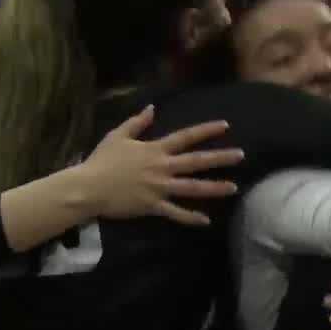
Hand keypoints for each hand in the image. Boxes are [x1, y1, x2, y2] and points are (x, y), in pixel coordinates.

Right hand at [76, 106, 243, 224]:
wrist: (89, 187)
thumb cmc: (102, 161)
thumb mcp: (118, 135)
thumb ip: (137, 122)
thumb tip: (152, 108)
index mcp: (155, 150)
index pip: (186, 137)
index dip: (206, 130)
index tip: (225, 126)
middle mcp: (162, 168)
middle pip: (196, 161)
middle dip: (220, 158)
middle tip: (241, 155)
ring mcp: (160, 188)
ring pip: (192, 187)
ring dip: (214, 188)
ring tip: (234, 187)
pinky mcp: (153, 206)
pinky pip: (176, 212)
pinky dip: (191, 217)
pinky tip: (206, 221)